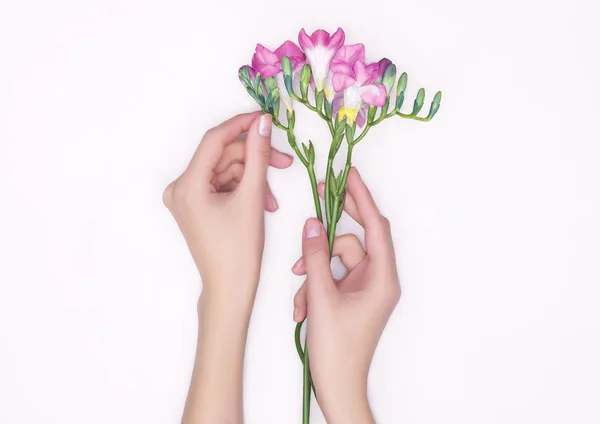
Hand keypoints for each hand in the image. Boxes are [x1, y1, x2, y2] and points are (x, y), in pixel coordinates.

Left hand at [163, 112, 292, 423]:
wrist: (230, 290)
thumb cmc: (239, 251)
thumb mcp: (252, 198)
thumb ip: (258, 156)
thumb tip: (262, 124)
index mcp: (186, 185)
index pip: (215, 140)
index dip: (242, 125)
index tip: (266, 119)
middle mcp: (179, 189)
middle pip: (222, 156)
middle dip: (254, 157)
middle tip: (284, 161)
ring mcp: (186, 199)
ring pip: (225, 171)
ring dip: (252, 177)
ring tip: (272, 196)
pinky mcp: (196, 207)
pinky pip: (222, 185)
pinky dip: (243, 189)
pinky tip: (262, 202)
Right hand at [292, 168, 400, 423]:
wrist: (338, 386)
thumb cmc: (337, 350)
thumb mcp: (321, 298)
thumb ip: (316, 257)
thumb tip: (314, 223)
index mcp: (382, 279)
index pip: (376, 227)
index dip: (363, 199)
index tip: (350, 175)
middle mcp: (378, 280)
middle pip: (358, 237)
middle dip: (337, 222)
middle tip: (322, 195)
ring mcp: (364, 288)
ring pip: (338, 259)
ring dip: (315, 269)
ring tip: (300, 292)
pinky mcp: (351, 296)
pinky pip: (332, 275)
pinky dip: (315, 284)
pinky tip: (302, 305)